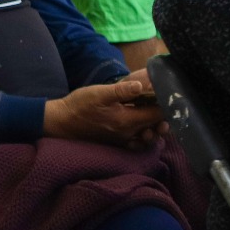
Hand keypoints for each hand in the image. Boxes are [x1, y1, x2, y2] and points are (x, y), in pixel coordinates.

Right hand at [43, 75, 165, 148]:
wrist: (60, 122)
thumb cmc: (79, 105)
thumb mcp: (99, 93)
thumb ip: (122, 90)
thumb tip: (141, 85)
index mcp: (126, 121)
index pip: (156, 115)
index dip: (165, 105)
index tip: (168, 95)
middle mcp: (128, 134)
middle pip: (155, 127)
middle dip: (164, 117)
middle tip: (164, 104)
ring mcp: (122, 140)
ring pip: (148, 137)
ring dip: (156, 128)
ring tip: (157, 116)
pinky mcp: (116, 142)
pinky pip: (137, 143)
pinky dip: (144, 136)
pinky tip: (143, 126)